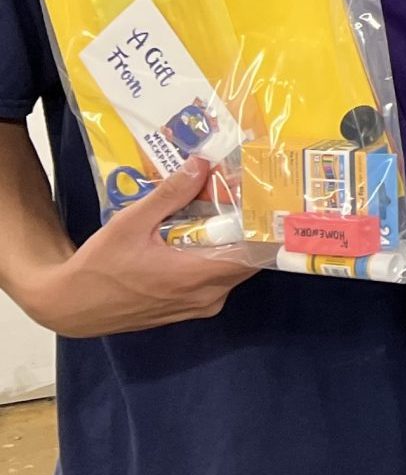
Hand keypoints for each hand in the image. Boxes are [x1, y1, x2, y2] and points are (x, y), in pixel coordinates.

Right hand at [24, 158, 256, 337]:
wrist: (70, 306)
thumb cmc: (99, 266)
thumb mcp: (131, 223)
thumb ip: (170, 195)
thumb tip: (202, 164)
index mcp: (196, 277)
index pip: (254, 256)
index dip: (264, 228)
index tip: (267, 202)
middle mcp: (206, 297)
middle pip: (248, 261)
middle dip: (249, 230)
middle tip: (246, 198)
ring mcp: (199, 307)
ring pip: (233, 271)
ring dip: (232, 244)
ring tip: (225, 211)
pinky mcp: (188, 309)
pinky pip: (216, 281)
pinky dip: (216, 259)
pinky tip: (203, 235)